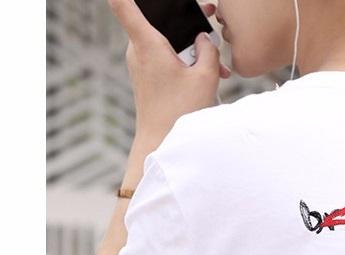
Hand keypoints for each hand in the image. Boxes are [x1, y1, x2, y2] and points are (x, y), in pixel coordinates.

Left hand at [108, 0, 230, 149]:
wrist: (161, 145)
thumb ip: (208, 50)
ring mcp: (141, 64)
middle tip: (210, 14)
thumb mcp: (205, 77)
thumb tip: (204, 38)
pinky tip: (205, 75)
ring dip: (190, 46)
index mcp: (147, 43)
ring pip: (165, 40)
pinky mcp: (147, 78)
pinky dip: (184, 60)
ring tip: (215, 64)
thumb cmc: (181, 113)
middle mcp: (138, 50)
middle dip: (185, 19)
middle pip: (157, 19)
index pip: (123, 4)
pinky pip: (165, 58)